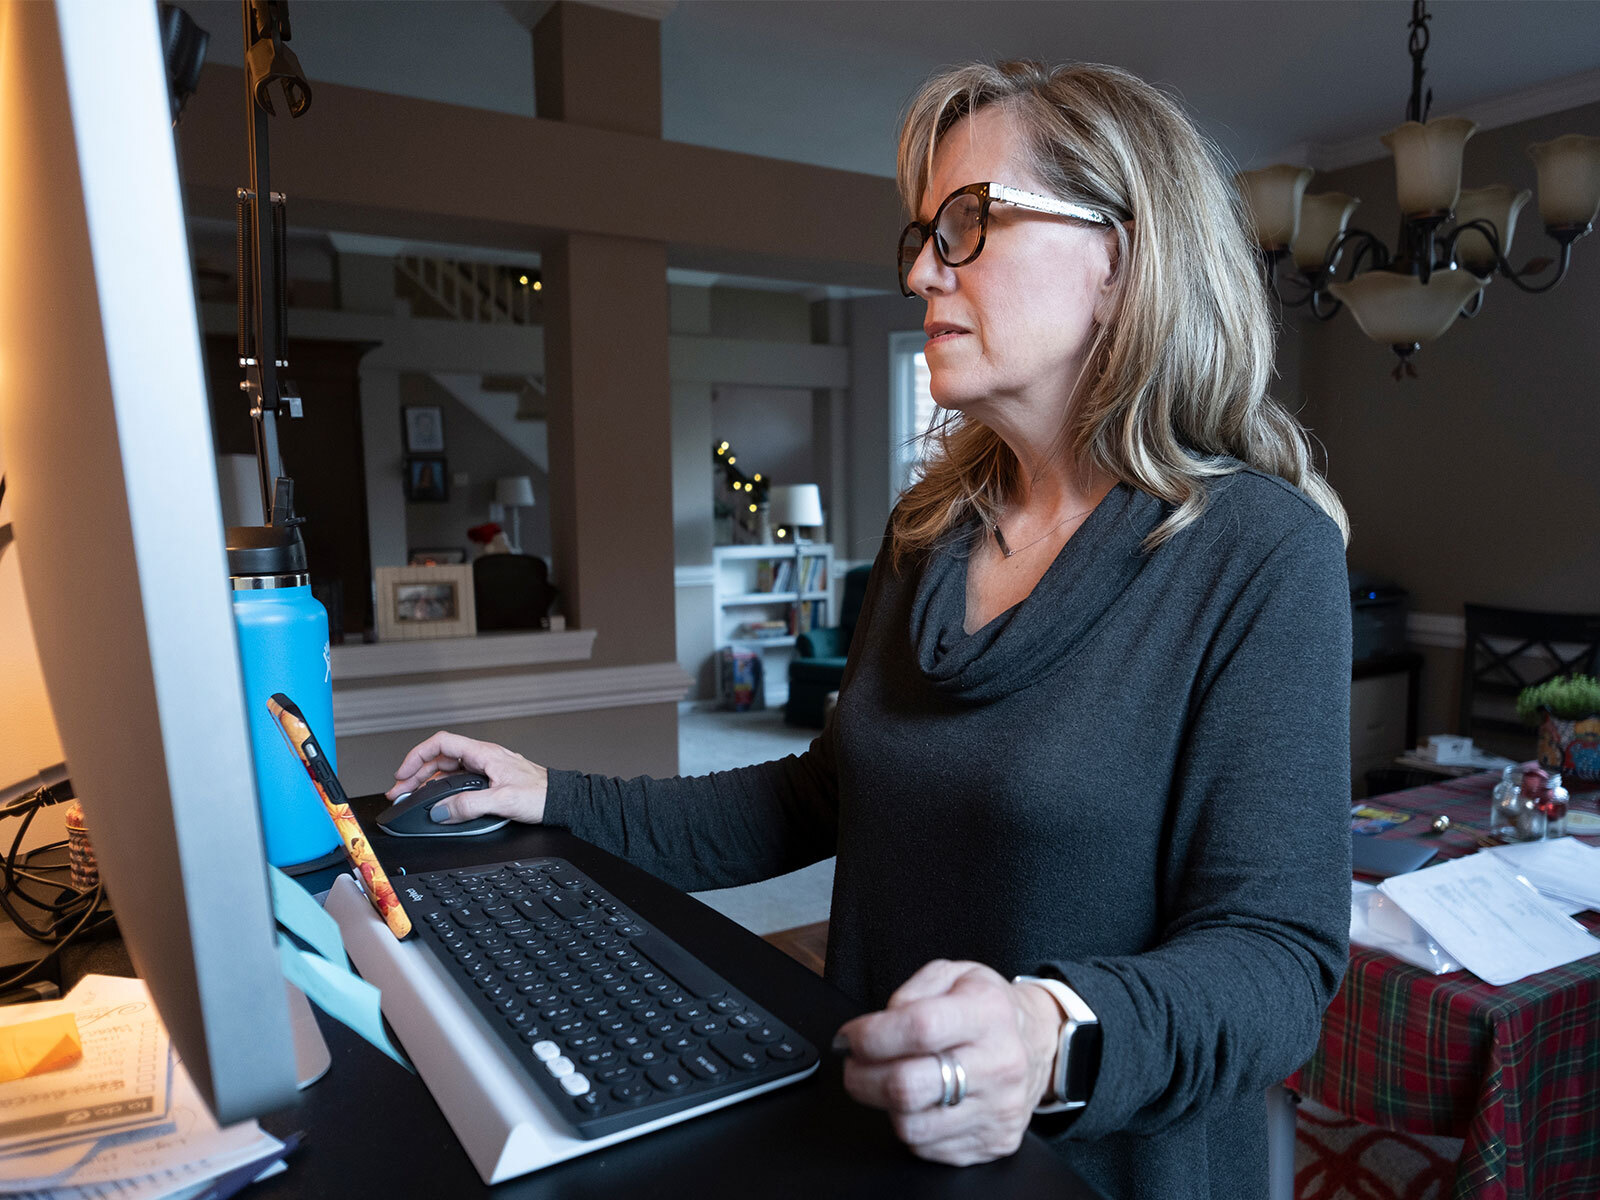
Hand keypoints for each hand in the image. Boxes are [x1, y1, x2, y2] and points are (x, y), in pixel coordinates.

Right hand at [385, 731, 548, 824]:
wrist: (562, 801)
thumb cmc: (541, 794)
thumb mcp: (501, 800)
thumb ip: (468, 805)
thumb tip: (440, 811)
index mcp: (483, 753)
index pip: (441, 744)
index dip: (417, 756)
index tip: (403, 774)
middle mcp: (483, 758)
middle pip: (440, 758)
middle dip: (416, 773)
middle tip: (400, 791)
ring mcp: (486, 769)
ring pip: (448, 770)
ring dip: (428, 782)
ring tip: (411, 796)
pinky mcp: (490, 781)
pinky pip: (459, 781)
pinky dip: (443, 789)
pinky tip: (437, 801)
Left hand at [834, 960, 1063, 1166]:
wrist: (1040, 1042)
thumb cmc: (988, 1008)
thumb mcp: (955, 975)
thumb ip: (913, 991)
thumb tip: (877, 1026)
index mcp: (987, 1014)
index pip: (920, 1028)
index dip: (871, 1036)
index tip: (849, 1037)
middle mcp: (999, 1064)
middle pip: (908, 1086)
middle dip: (861, 1078)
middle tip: (853, 1065)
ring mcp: (999, 1109)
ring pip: (912, 1125)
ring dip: (883, 1105)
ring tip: (885, 1082)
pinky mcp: (996, 1142)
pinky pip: (929, 1148)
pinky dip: (912, 1126)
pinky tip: (920, 1102)